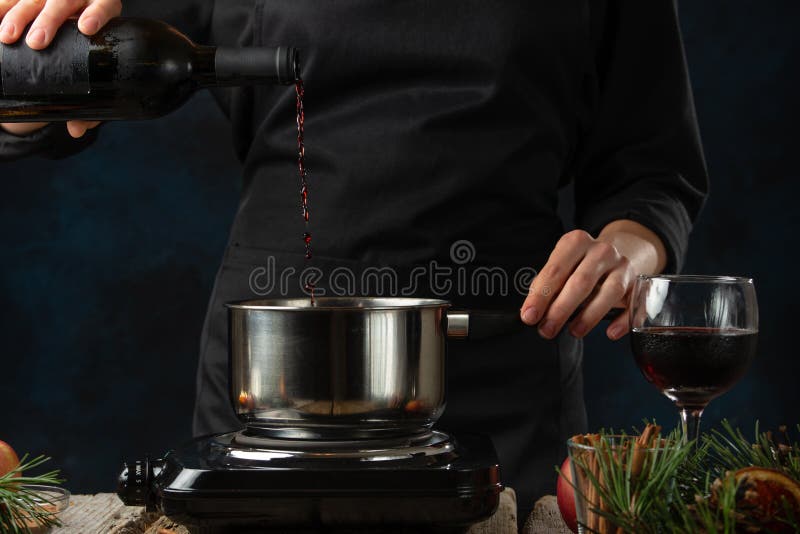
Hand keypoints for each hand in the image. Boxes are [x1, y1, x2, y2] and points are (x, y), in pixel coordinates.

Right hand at [0, 0, 121, 137]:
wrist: (67, 42)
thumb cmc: (86, 61)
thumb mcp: (91, 80)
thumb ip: (89, 105)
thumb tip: (77, 128)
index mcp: (101, 12)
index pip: (104, 5)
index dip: (97, 14)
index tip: (86, 28)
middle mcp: (77, 0)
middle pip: (63, 0)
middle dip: (49, 19)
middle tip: (37, 41)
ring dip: (18, 15)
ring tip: (8, 37)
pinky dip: (0, 8)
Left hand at [520, 229, 637, 340]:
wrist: (617, 254)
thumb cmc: (580, 265)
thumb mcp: (561, 266)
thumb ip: (546, 286)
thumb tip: (530, 312)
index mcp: (576, 242)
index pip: (555, 270)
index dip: (541, 296)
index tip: (529, 316)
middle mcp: (602, 251)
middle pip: (581, 282)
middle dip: (561, 309)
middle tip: (547, 329)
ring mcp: (623, 266)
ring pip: (610, 291)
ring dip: (590, 315)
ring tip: (574, 331)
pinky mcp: (639, 283)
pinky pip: (635, 304)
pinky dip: (623, 320)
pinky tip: (610, 332)